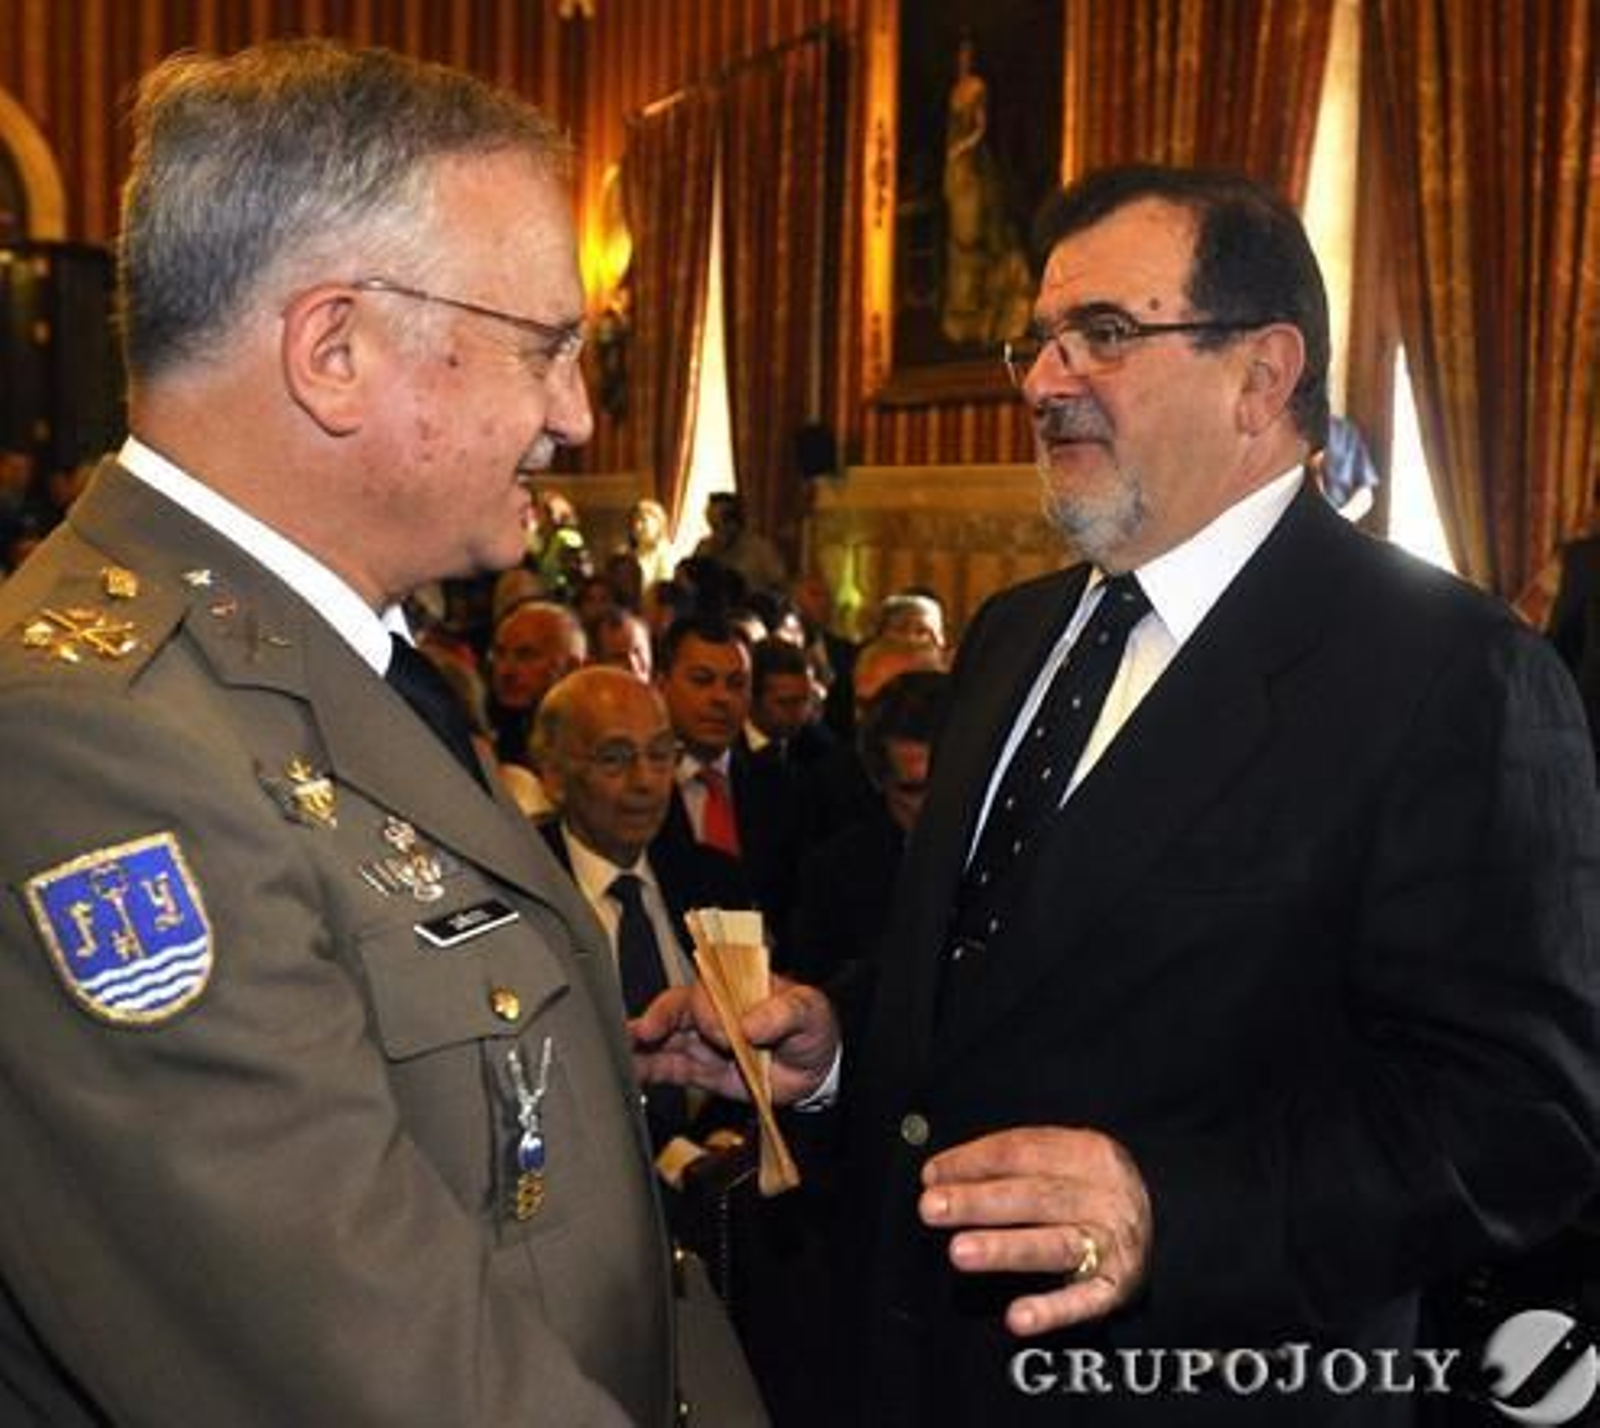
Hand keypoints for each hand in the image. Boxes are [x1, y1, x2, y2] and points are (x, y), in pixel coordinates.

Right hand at [629, 975, 839, 1105]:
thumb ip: (782, 1013)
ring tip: (618, 1051)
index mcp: (734, 986)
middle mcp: (712, 1010)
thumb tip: (751, 1024)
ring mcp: (703, 1040)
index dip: (705, 1010)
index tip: (719, 1033)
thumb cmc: (811, 1027)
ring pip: (664, 1038)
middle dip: (658, 1023)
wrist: (815, 1069)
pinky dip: (648, 1069)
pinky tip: (630, 1073)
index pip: (706, 990)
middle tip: (646, 1036)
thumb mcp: (807, 1011)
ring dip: (640, 1044)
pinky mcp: (700, 1069)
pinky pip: (668, 1067)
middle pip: (674, 1011)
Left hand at [918, 1127, 1151, 1335]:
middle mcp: (1103, 1196)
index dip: (973, 1162)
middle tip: (931, 1208)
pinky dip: (1051, 1310)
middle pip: (1034, 1196)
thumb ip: (1007, 1162)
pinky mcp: (1116, 1288)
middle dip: (979, 1202)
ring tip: (959, 1252)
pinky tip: (1017, 1317)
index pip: (1022, 1152)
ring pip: (1054, 1245)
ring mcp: (1112, 1244)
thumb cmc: (1091, 1188)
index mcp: (1088, 1153)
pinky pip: (1083, 1301)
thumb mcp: (1063, 1159)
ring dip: (1005, 1249)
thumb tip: (939, 1174)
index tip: (931, 1175)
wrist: (1169, 1221)